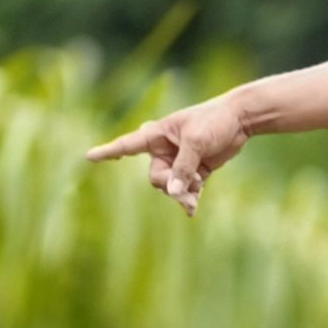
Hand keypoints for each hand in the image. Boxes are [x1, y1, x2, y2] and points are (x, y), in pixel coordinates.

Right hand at [86, 88, 250, 214]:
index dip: (108, 152)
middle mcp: (163, 149)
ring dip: (183, 193)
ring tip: (196, 193)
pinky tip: (192, 208)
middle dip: (170, 185)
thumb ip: (183, 167)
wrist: (239, 120)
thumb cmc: (214, 122)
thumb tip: (171, 192)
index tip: (89, 156)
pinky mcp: (193, 171)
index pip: (127, 145)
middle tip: (189, 187)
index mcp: (156, 134)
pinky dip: (189, 198)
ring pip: (170, 187)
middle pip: (156, 177)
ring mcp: (178, 161)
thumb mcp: (197, 143)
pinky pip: (185, 190)